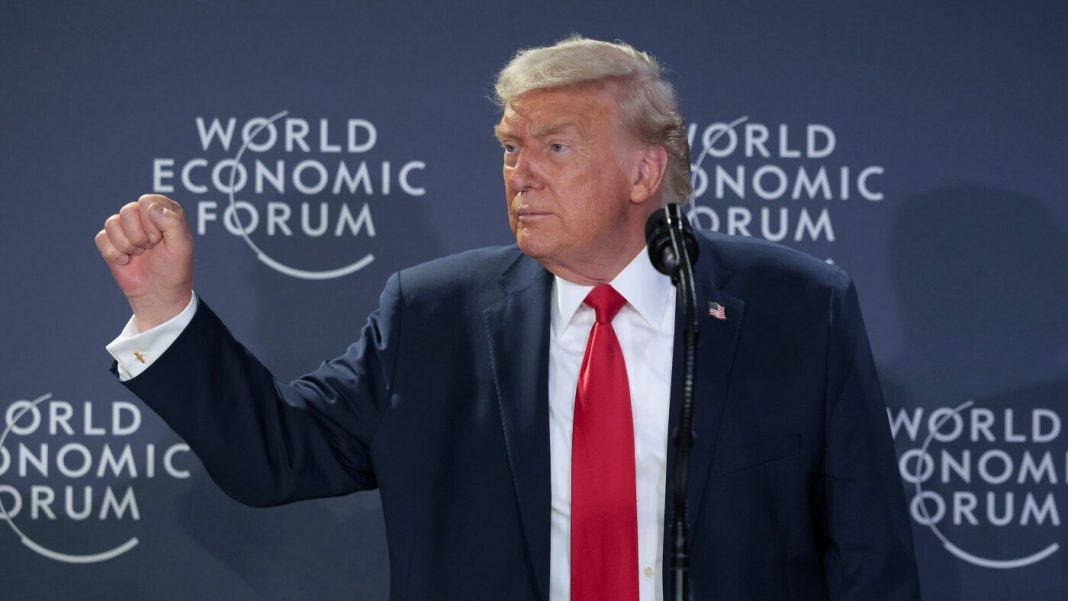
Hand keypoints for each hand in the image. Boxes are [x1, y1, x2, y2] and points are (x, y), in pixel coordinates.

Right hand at [95, 194, 193, 329]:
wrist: (159, 294)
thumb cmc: (174, 268)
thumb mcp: (182, 245)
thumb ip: (173, 223)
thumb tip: (151, 208)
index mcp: (164, 210)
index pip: (147, 202)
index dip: (151, 222)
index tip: (160, 239)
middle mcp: (144, 215)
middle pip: (128, 211)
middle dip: (139, 235)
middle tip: (150, 248)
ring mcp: (126, 228)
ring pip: (112, 223)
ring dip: (127, 245)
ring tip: (140, 254)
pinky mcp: (111, 241)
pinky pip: (101, 238)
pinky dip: (114, 254)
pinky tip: (126, 261)